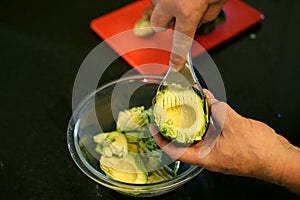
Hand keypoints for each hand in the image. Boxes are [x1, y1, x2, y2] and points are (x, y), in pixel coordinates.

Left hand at [149, 90, 299, 191]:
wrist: (278, 157)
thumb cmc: (258, 153)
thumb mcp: (234, 124)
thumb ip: (217, 108)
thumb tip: (205, 95)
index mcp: (205, 157)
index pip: (175, 151)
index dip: (161, 140)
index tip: (153, 129)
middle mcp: (208, 154)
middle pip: (184, 140)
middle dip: (175, 126)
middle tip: (166, 114)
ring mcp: (216, 149)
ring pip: (197, 134)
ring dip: (190, 121)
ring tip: (181, 107)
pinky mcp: (225, 142)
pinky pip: (210, 130)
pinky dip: (205, 119)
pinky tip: (203, 106)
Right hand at [150, 0, 226, 69]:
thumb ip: (208, 14)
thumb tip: (199, 20)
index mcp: (187, 10)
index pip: (181, 42)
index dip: (178, 57)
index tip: (175, 66)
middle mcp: (169, 1)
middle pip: (157, 25)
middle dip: (167, 23)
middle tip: (180, 17)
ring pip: (156, 6)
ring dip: (166, 6)